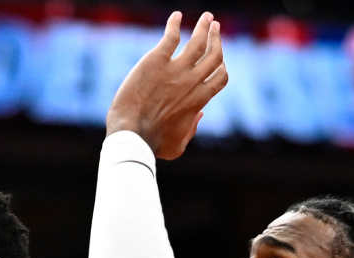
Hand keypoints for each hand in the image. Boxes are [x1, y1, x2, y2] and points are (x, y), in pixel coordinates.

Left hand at [105, 11, 227, 159]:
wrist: (132, 134)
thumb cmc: (152, 144)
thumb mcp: (177, 145)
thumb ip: (192, 129)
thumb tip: (200, 114)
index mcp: (199, 100)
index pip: (220, 77)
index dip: (221, 66)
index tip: (218, 58)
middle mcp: (192, 82)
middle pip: (214, 55)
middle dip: (217, 39)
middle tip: (215, 28)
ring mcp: (176, 70)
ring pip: (198, 41)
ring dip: (205, 27)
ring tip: (207, 18)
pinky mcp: (156, 60)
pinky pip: (171, 36)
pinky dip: (175, 24)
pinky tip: (176, 16)